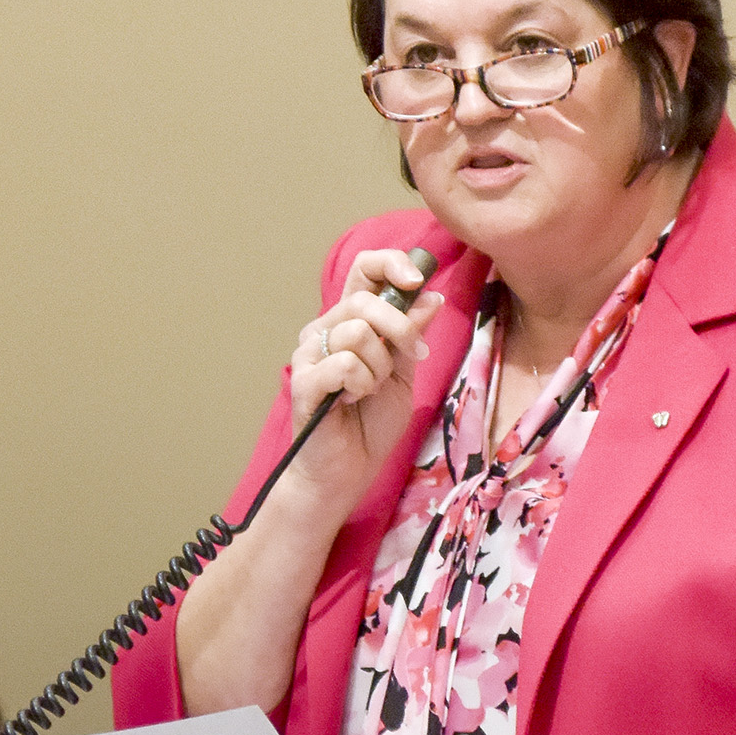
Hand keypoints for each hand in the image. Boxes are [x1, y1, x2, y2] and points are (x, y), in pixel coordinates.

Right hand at [281, 249, 444, 514]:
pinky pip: (345, 363)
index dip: (391, 264)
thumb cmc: (370, 424)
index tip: (417, 280)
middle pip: (364, 299)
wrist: (349, 470)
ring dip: (379, 367)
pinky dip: (362, 384)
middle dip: (399, 328)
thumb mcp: (403, 373)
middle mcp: (324, 329)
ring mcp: (309, 354)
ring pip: (357, 332)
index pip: (364, 269)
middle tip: (412, 358)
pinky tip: (353, 401)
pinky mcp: (303, 380)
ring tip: (370, 390)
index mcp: (349, 321)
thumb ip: (412, 335)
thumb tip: (431, 295)